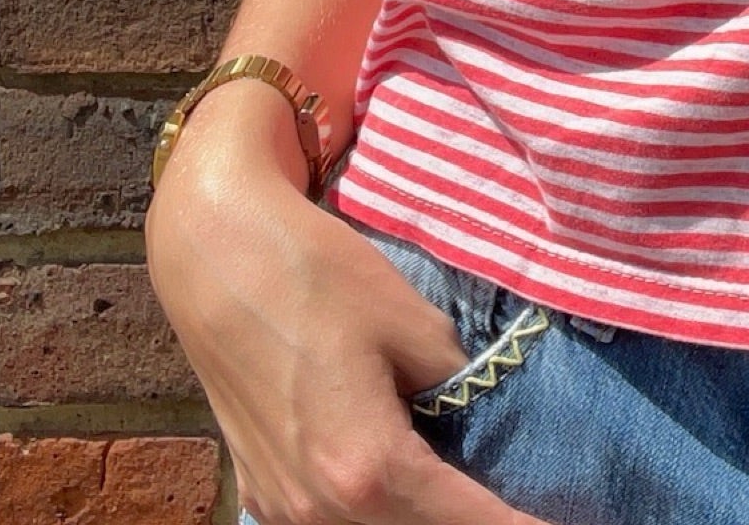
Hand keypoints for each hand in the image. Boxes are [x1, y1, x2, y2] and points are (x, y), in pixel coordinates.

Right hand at [143, 83, 549, 524]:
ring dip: (428, 521)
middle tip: (536, 507)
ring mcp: (281, 506)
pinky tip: (415, 489)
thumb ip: (458, 383)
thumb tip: (487, 413)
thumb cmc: (313, 273)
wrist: (213, 250)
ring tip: (483, 492)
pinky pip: (331, 523)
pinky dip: (380, 514)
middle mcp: (319, 507)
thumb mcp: (409, 321)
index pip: (470, 524)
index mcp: (368, 467)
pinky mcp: (261, 488)